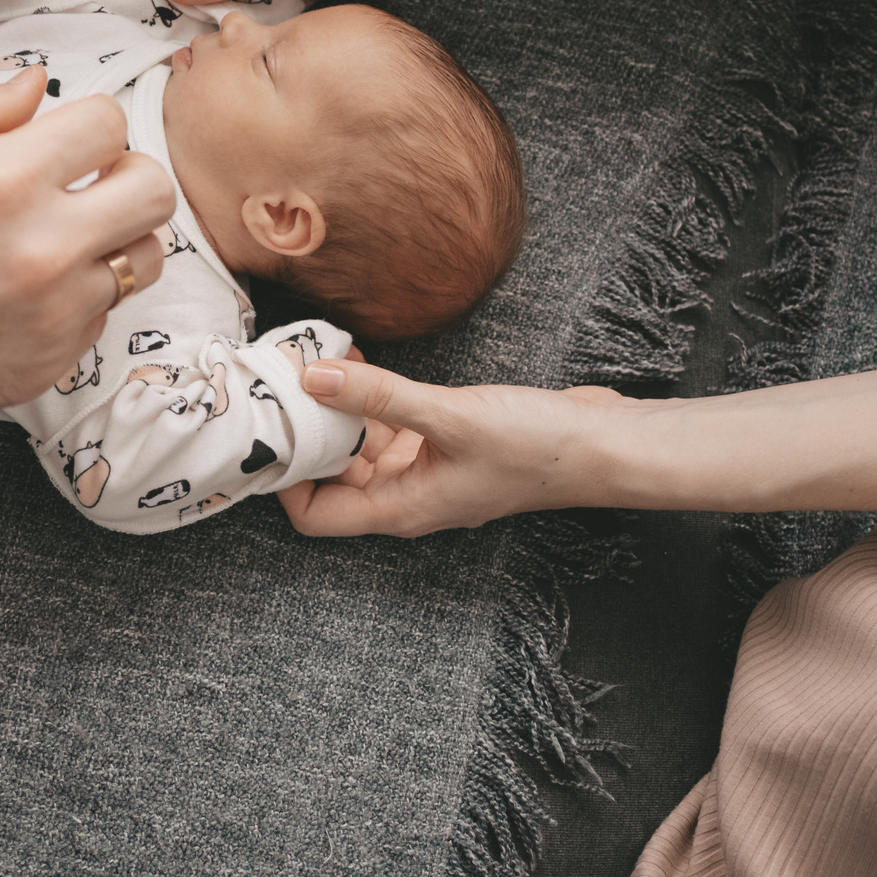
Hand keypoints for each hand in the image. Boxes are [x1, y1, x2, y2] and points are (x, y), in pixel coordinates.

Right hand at [0, 68, 176, 458]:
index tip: (61, 138)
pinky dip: (77, 296)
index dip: (86, 122)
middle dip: (124, 172)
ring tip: (62, 236)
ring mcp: (52, 314)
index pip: (110, 123)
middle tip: (84, 180)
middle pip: (155, 191)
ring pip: (144, 259)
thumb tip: (39, 86)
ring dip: (114, 238)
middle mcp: (43, 249)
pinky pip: (102, 315)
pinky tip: (22, 291)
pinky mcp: (48, 364)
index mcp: (3, 181)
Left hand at [275, 358, 667, 535]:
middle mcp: (407, 495)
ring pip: (360, 447)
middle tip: (283, 383)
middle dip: (308, 434)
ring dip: (338, 409)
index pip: (316, 516)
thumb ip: (381, 396)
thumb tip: (314, 378)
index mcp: (401, 508)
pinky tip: (360, 361)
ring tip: (315, 361)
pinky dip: (371, 399)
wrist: (603, 444)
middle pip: (333, 477)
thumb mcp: (451, 416)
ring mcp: (426, 469)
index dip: (285, 481)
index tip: (273, 430)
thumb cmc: (536, 448)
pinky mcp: (444, 442)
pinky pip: (391, 426)